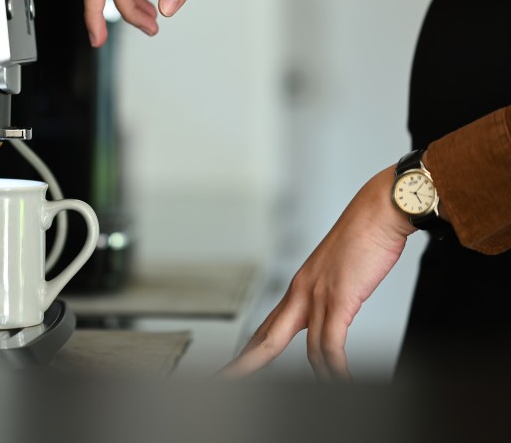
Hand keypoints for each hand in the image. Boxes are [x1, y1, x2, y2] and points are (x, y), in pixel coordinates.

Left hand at [220, 166, 417, 379]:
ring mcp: (318, 296)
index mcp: (299, 287)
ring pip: (308, 350)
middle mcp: (301, 292)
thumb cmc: (364, 238)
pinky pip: (332, 344)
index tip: (234, 366)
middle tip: (225, 381)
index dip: (249, 349)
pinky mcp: (340, 299)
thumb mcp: (339, 271)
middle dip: (246, 364)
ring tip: (328, 393)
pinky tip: (342, 380)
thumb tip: (336, 313)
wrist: (378, 212)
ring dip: (320, 376)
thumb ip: (331, 294)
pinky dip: (337, 368)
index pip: (266, 326)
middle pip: (267, 338)